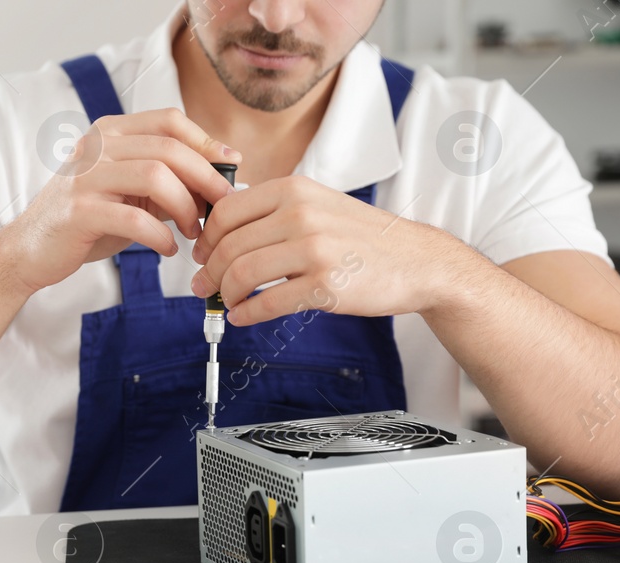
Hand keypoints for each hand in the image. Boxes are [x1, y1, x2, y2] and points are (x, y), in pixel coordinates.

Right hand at [0, 108, 240, 292]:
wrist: (29, 249)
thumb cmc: (87, 221)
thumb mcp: (129, 193)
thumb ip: (167, 182)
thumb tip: (221, 181)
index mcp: (108, 133)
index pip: (168, 120)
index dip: (206, 141)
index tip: (231, 166)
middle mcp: (95, 147)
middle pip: (168, 148)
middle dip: (205, 178)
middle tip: (222, 207)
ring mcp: (84, 177)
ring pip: (155, 177)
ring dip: (186, 207)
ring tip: (194, 231)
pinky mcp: (78, 211)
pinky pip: (134, 218)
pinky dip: (161, 236)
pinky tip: (168, 248)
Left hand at [188, 176, 480, 325]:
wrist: (417, 261)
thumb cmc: (363, 236)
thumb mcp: (317, 203)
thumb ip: (273, 210)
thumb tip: (220, 228)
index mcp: (293, 190)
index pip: (225, 213)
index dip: (205, 239)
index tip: (201, 255)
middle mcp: (301, 215)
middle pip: (228, 247)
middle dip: (208, 272)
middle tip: (204, 287)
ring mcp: (315, 250)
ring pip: (241, 274)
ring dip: (224, 294)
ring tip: (225, 302)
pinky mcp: (326, 286)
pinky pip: (267, 303)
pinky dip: (246, 313)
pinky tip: (243, 316)